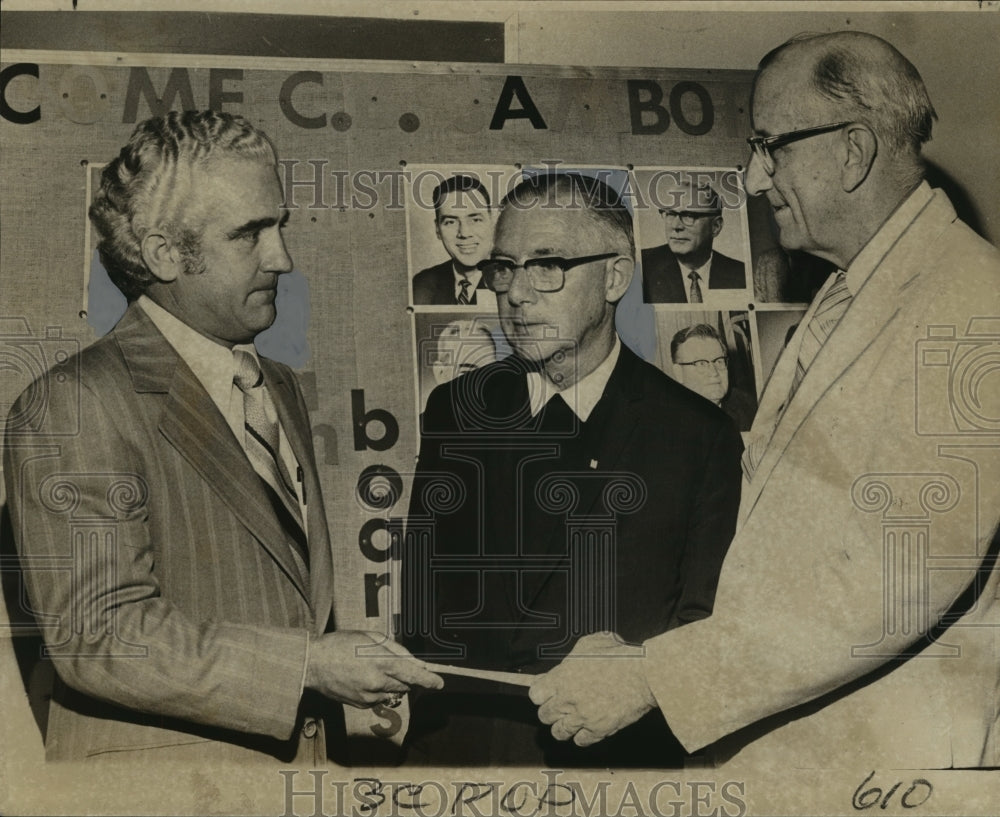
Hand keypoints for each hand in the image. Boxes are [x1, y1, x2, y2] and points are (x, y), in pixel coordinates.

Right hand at [305, 630, 442, 708]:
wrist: (313, 664)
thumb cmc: (340, 645)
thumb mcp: (370, 637)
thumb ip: (395, 648)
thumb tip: (413, 660)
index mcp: (380, 662)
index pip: (412, 674)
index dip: (429, 679)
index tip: (438, 682)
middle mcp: (376, 682)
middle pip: (405, 685)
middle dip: (407, 677)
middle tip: (398, 666)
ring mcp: (368, 696)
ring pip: (393, 693)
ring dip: (393, 684)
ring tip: (376, 669)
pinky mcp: (360, 705)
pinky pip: (379, 699)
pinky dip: (380, 690)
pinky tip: (366, 678)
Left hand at [528, 631, 655, 745]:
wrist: (642, 675)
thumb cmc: (619, 656)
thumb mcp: (590, 644)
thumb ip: (573, 655)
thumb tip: (569, 662)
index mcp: (562, 678)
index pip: (535, 694)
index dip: (540, 693)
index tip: (545, 692)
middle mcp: (567, 700)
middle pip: (545, 715)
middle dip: (550, 710)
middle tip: (559, 706)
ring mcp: (582, 717)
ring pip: (559, 732)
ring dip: (563, 726)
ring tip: (569, 721)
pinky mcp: (598, 730)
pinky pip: (581, 741)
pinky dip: (582, 736)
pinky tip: (587, 728)